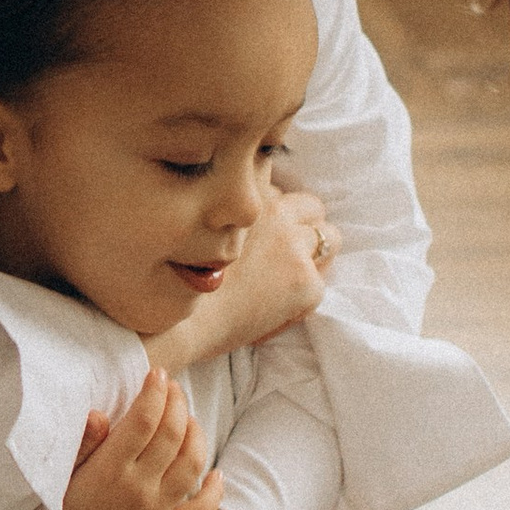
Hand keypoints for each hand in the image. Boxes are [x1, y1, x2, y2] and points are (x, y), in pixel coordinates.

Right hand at [58, 372, 224, 509]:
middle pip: (172, 434)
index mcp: (108, 470)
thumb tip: (102, 413)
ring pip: (192, 465)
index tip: (158, 374)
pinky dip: (214, 489)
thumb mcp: (60, 480)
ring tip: (191, 421)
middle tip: (175, 390)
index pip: (144, 419)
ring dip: (197, 436)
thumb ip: (85, 446)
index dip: (155, 391)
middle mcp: (137, 489)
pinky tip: (216, 474)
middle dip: (178, 404)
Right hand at [146, 187, 334, 368]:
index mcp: (248, 193)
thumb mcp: (202, 222)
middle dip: (303, 227)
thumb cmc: (179, 277)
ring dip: (314, 254)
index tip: (262, 232)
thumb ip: (232, 209)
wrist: (179, 321)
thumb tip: (255, 203)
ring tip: (288, 277)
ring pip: (330, 238)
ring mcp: (294, 248)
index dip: (273, 212)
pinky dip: (303, 296)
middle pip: (311, 206)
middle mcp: (275, 212)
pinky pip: (321, 282)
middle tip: (283, 255)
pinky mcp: (306, 283)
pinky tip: (276, 307)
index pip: (280, 189)